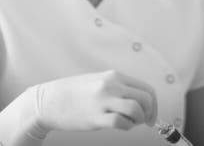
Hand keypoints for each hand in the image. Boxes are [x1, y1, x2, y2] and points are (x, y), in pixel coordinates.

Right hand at [35, 69, 157, 131]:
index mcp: (114, 76)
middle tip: (143, 121)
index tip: (150, 115)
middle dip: (149, 113)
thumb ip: (118, 87)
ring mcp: (104, 101)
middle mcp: (112, 85)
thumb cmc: (74, 93)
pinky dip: (126, 127)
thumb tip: (140, 101)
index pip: (146, 89)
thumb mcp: (98, 81)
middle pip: (146, 99)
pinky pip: (122, 123)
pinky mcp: (97, 117)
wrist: (49, 101)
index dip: (153, 104)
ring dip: (138, 120)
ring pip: (137, 110)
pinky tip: (119, 126)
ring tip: (129, 123)